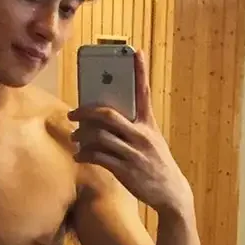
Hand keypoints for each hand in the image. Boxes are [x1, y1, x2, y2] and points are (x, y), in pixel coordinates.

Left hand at [69, 51, 193, 215]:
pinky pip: (98, 157)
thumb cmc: (156, 164)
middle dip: (85, 112)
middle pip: (107, 115)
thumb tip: (104, 119)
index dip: (140, 71)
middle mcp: (142, 135)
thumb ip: (134, 127)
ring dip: (82, 136)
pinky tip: (79, 155)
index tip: (135, 51)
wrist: (171, 192)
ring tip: (76, 137)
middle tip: (73, 114)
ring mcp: (133, 153)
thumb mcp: (152, 141)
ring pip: (99, 136)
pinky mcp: (125, 170)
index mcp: (149, 124)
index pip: (144, 92)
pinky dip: (85, 154)